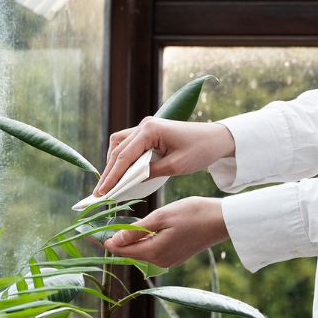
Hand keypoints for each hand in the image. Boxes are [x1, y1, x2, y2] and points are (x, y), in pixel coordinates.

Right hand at [93, 116, 235, 195]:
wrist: (217, 138)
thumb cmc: (200, 151)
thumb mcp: (176, 166)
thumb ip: (150, 173)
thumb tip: (130, 182)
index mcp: (150, 130)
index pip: (124, 155)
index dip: (112, 176)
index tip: (102, 193)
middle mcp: (144, 125)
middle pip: (118, 149)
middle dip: (109, 172)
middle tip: (100, 193)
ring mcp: (146, 127)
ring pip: (120, 144)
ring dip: (113, 163)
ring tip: (109, 184)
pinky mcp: (150, 132)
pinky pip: (129, 144)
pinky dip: (123, 158)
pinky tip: (122, 172)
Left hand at [102, 196, 228, 268]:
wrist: (222, 221)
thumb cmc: (193, 214)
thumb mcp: (162, 217)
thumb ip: (137, 229)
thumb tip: (115, 240)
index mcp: (154, 252)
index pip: (119, 250)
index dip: (101, 241)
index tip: (86, 233)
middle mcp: (159, 261)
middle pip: (127, 252)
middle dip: (111, 241)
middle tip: (94, 229)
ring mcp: (168, 260)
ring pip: (139, 251)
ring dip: (126, 241)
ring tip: (110, 228)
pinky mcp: (174, 255)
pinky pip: (150, 249)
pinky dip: (140, 241)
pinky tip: (134, 231)